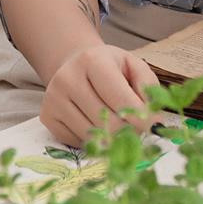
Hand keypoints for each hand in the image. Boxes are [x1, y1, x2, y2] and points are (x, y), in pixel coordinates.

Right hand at [40, 44, 159, 146]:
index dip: (140, 117)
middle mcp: (68, 78)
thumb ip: (148, 89)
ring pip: (92, 136)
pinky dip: (94, 140)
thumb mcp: (134, 67)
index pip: (119, 98)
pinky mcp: (47, 117)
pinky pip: (78, 143)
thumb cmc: (111, 67)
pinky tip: (95, 123)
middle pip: (106, 122)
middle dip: (128, 130)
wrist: (75, 64)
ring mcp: (54, 99)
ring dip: (112, 138)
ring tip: (117, 123)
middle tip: (136, 126)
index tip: (153, 127)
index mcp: (93, 60)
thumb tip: (155, 122)